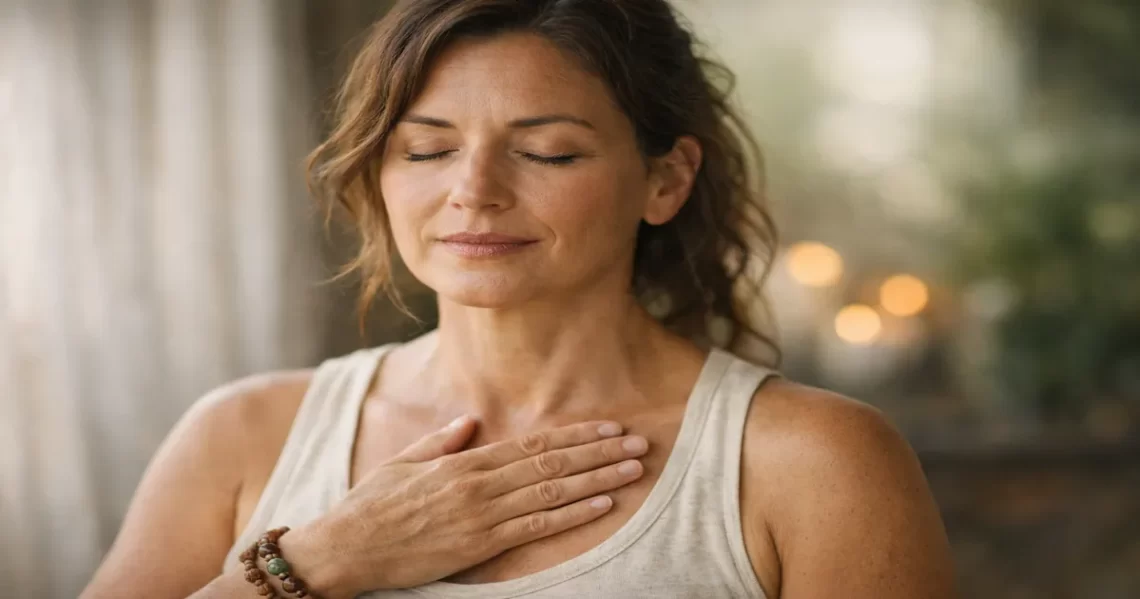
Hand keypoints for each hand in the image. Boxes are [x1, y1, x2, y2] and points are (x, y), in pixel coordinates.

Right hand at [287, 416, 648, 595]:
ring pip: (552, 492)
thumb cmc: (371, 506)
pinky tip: (601, 505)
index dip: (575, 435)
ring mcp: (481, 515)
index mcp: (463, 461)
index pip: (533, 444)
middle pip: (552, 463)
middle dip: (599, 451)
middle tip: (639, 443)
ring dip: (597, 478)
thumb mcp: (404, 462)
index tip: (608, 427)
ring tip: (632, 469)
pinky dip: (572, 515)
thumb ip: (441, 441)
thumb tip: (471, 421)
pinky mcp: (479, 546)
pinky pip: (535, 528)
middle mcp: (479, 483)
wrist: (345, 548)